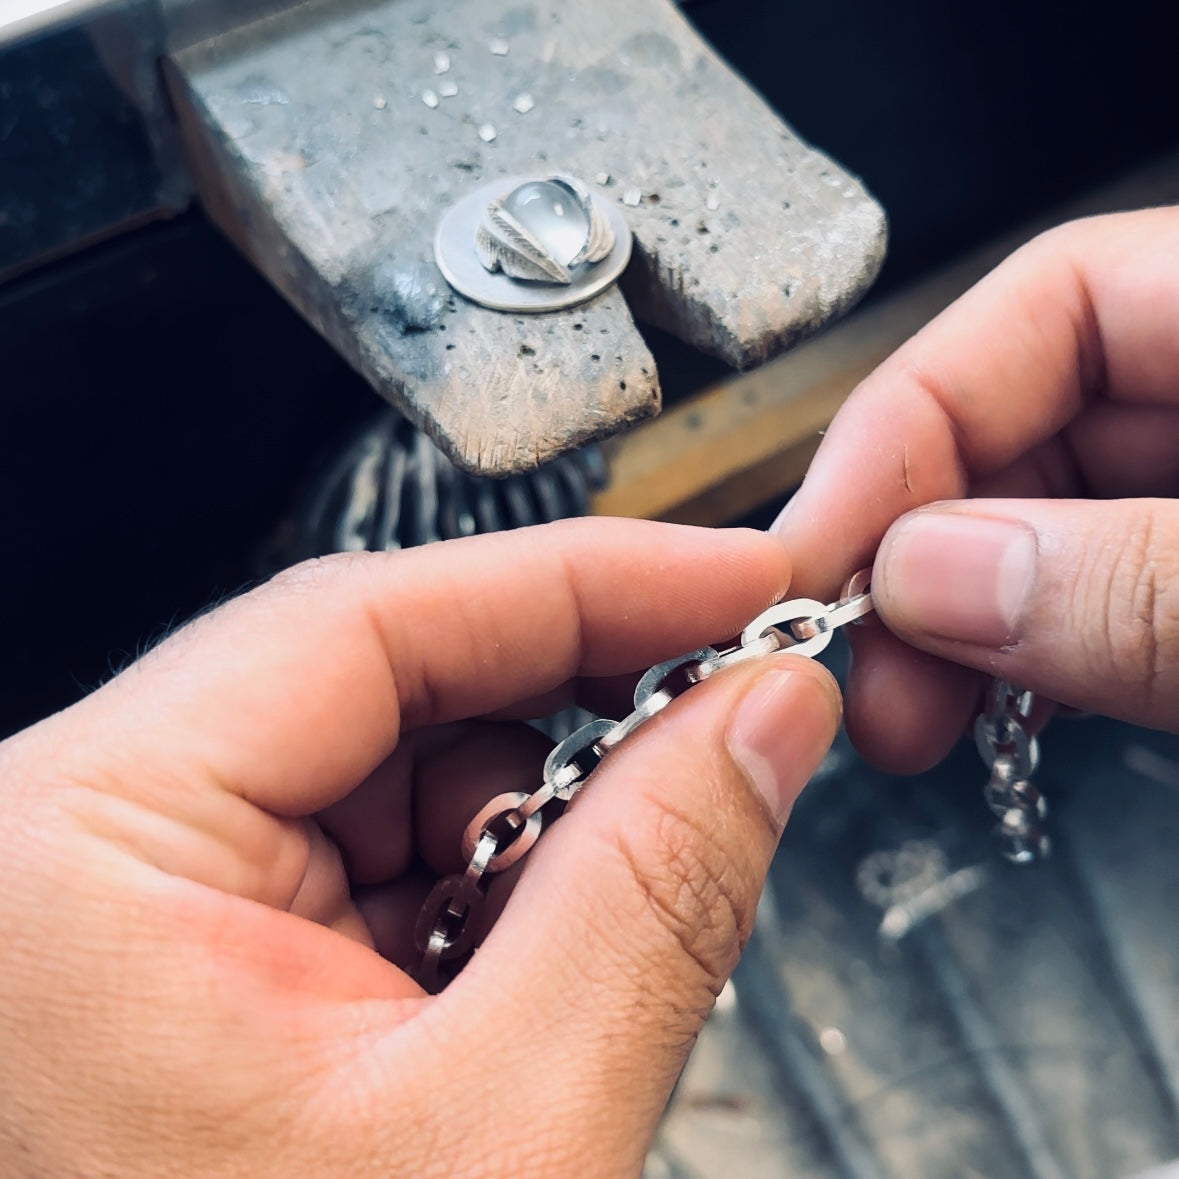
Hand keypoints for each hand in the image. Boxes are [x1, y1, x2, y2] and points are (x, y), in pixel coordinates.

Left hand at [0, 518, 838, 1178]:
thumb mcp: (502, 1143)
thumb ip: (655, 895)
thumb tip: (764, 719)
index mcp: (78, 845)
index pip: (373, 619)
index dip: (587, 581)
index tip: (739, 579)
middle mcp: (77, 843)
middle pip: (382, 685)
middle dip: (573, 709)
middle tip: (734, 725)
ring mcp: (125, 895)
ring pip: (388, 771)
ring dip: (528, 826)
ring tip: (602, 926)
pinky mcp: (181, 953)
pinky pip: (366, 855)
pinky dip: (477, 896)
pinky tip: (524, 975)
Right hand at [773, 207, 1178, 770]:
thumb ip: (1138, 583)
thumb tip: (929, 572)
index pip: (1055, 299)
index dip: (912, 422)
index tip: (821, 557)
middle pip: (1034, 424)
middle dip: (925, 555)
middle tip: (866, 677)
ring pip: (1055, 526)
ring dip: (962, 625)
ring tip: (913, 721)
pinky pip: (1106, 597)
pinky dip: (1036, 656)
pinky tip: (996, 710)